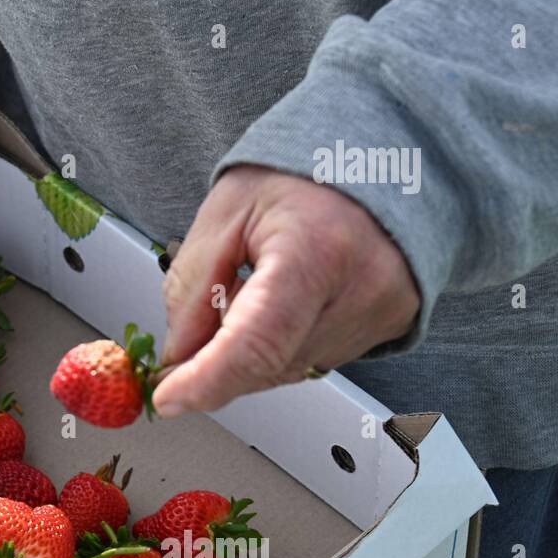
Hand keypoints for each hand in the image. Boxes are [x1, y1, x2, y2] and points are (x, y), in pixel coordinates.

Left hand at [153, 165, 420, 416]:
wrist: (378, 160)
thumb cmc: (302, 176)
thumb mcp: (224, 213)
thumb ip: (191, 288)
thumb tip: (177, 358)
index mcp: (318, 250)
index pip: (257, 342)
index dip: (206, 380)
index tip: (167, 397)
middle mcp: (361, 291)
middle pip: (268, 364)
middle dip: (217, 360)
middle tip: (200, 318)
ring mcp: (381, 315)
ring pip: (287, 371)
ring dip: (250, 352)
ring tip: (254, 289)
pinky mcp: (389, 328)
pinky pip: (313, 360)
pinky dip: (280, 347)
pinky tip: (283, 303)